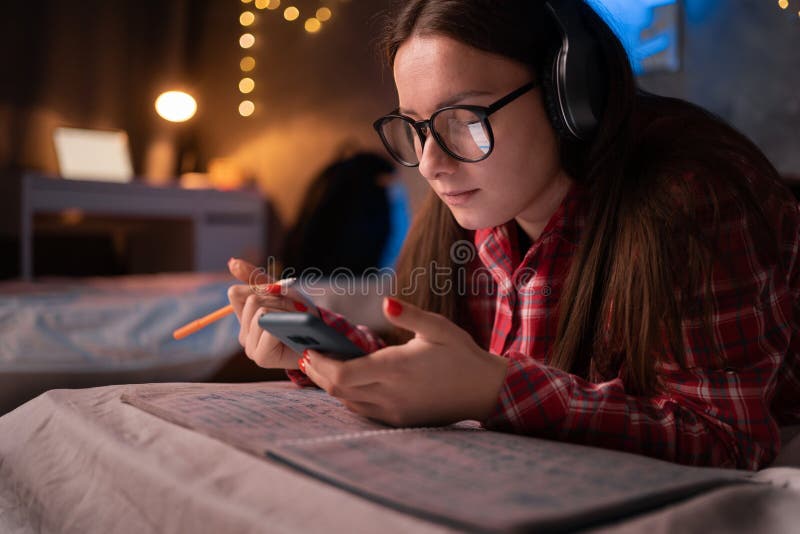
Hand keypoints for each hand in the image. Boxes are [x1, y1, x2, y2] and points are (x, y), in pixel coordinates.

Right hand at [227, 257, 317, 368]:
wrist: (321, 339)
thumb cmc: (300, 315)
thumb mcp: (280, 291)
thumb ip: (256, 278)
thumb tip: (231, 262)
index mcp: (245, 317)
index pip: (236, 293)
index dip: (262, 289)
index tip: (281, 296)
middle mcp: (243, 334)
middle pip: (252, 300)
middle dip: (278, 300)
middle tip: (296, 310)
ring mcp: (250, 347)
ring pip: (260, 313)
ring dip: (285, 311)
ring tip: (297, 321)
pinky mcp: (261, 357)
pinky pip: (266, 330)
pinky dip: (283, 324)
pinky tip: (294, 331)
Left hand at [300, 297, 507, 426]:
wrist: (485, 390)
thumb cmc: (462, 355)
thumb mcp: (439, 328)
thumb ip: (409, 315)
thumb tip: (386, 302)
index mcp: (397, 368)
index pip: (343, 373)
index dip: (319, 364)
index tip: (307, 349)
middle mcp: (391, 394)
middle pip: (337, 389)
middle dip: (316, 372)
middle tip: (306, 354)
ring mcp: (394, 411)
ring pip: (347, 402)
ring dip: (330, 385)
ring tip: (321, 364)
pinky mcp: (399, 420)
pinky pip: (363, 410)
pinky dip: (348, 395)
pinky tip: (346, 379)